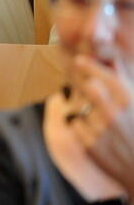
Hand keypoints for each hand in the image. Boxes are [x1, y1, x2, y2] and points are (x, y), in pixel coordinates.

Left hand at [68, 55, 133, 195]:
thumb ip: (124, 81)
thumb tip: (112, 59)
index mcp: (130, 102)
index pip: (106, 77)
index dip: (91, 66)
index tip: (79, 60)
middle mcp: (114, 115)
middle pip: (89, 89)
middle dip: (84, 85)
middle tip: (82, 83)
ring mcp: (101, 130)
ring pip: (80, 107)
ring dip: (84, 108)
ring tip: (98, 117)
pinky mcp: (90, 144)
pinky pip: (76, 124)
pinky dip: (81, 124)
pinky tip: (94, 130)